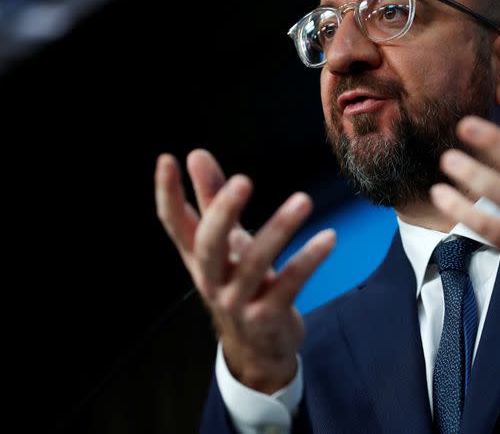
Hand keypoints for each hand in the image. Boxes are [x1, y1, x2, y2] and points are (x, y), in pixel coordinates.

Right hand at [155, 149, 334, 392]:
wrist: (258, 348)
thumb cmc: (239, 282)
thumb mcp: (226, 243)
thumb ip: (212, 199)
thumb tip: (196, 154)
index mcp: (198, 259)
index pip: (175, 225)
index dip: (167, 194)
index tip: (168, 159)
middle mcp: (212, 280)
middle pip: (208, 245)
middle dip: (222, 212)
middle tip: (243, 181)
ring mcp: (239, 301)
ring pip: (254, 264)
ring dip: (279, 229)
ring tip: (304, 200)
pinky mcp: (269, 315)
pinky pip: (290, 285)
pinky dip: (309, 260)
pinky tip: (328, 237)